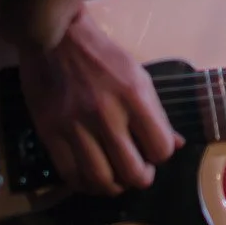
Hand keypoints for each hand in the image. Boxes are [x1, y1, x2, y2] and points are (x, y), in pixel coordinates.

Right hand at [17, 7, 182, 194]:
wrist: (57, 38)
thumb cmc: (103, 56)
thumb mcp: (138, 76)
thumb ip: (156, 113)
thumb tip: (175, 145)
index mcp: (134, 97)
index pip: (160, 148)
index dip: (161, 156)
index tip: (154, 152)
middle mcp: (107, 115)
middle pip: (133, 172)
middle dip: (141, 178)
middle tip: (137, 171)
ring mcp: (76, 125)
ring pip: (101, 180)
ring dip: (114, 186)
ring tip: (115, 177)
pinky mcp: (50, 132)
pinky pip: (70, 174)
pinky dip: (85, 184)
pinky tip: (90, 177)